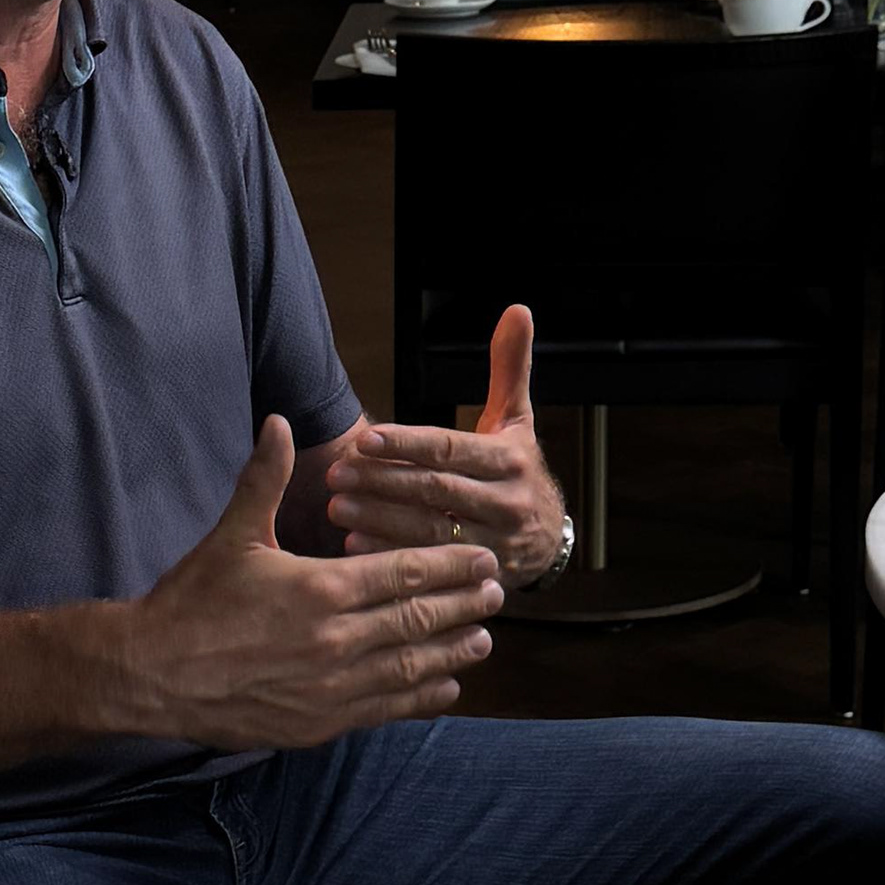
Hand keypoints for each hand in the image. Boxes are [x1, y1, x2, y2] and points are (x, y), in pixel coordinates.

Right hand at [131, 420, 500, 748]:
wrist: (151, 674)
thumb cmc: (190, 603)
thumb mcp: (231, 537)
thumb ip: (264, 480)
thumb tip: (278, 422)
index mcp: (320, 589)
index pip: (404, 574)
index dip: (449, 566)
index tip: (481, 560)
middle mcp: (334, 641)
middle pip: (417, 620)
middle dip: (462, 605)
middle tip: (497, 593)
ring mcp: (330, 688)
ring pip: (410, 668)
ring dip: (452, 652)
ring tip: (483, 639)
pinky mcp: (318, 724)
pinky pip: (384, 709)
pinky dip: (420, 698)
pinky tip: (445, 688)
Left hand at [321, 307, 572, 583]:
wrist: (548, 538)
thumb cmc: (518, 469)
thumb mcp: (518, 420)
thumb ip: (510, 368)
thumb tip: (518, 309)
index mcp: (511, 460)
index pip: (450, 448)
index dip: (407, 444)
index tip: (365, 439)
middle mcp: (507, 502)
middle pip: (435, 489)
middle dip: (382, 481)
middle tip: (335, 473)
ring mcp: (494, 543)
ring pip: (429, 529)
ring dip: (378, 519)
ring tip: (337, 506)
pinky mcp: (477, 575)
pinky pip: (430, 565)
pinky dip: (390, 555)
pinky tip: (353, 544)